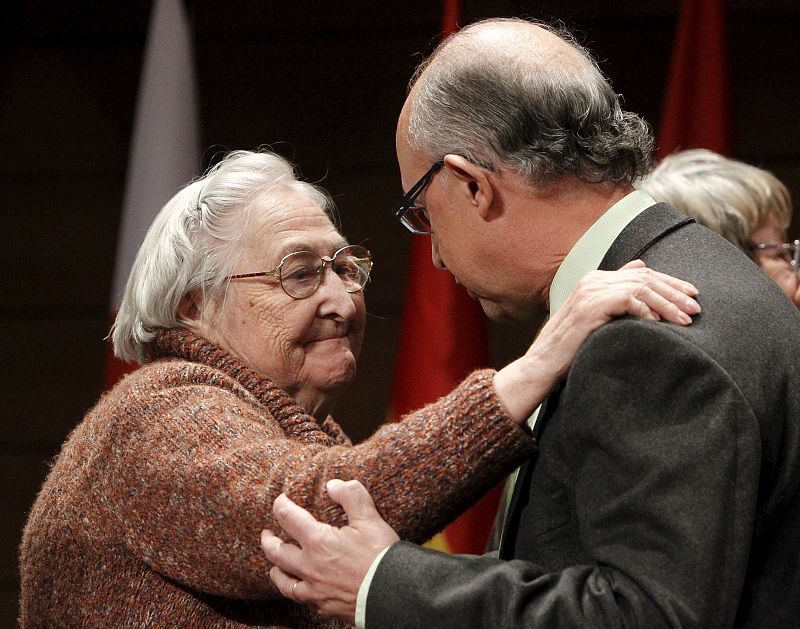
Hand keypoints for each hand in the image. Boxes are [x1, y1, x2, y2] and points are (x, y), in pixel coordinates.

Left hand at [261, 479, 399, 622]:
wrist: (394, 594)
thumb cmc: (381, 556)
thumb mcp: (370, 518)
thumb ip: (351, 496)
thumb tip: (333, 485)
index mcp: (318, 542)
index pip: (288, 518)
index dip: (281, 506)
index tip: (280, 500)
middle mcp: (310, 567)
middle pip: (277, 553)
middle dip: (268, 541)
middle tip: (266, 534)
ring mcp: (315, 590)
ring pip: (284, 581)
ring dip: (276, 570)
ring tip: (273, 566)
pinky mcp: (324, 607)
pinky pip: (301, 598)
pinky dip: (295, 590)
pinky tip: (300, 588)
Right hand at [495, 260, 699, 420]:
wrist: (542, 364)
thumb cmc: (570, 348)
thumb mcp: (595, 319)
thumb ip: (615, 299)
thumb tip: (641, 275)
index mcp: (595, 280)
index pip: (641, 273)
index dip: (670, 283)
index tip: (691, 296)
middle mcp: (593, 280)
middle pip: (645, 277)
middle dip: (675, 291)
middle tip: (696, 308)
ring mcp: (590, 291)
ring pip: (640, 287)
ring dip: (667, 303)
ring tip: (685, 319)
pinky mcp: (590, 306)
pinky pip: (627, 299)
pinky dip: (646, 310)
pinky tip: (659, 323)